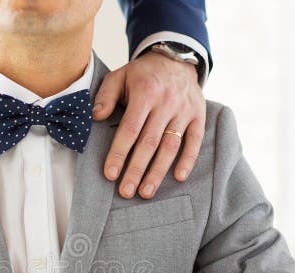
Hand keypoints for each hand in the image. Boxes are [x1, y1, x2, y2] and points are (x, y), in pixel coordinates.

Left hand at [93, 52, 205, 198]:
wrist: (176, 57)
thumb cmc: (142, 74)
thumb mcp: (120, 75)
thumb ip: (106, 96)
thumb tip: (95, 117)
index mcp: (145, 93)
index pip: (130, 129)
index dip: (119, 153)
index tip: (110, 174)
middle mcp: (166, 103)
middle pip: (149, 143)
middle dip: (136, 170)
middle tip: (126, 191)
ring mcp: (184, 111)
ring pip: (170, 146)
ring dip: (158, 172)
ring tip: (146, 192)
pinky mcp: (198, 116)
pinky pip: (194, 141)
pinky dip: (188, 160)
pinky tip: (178, 177)